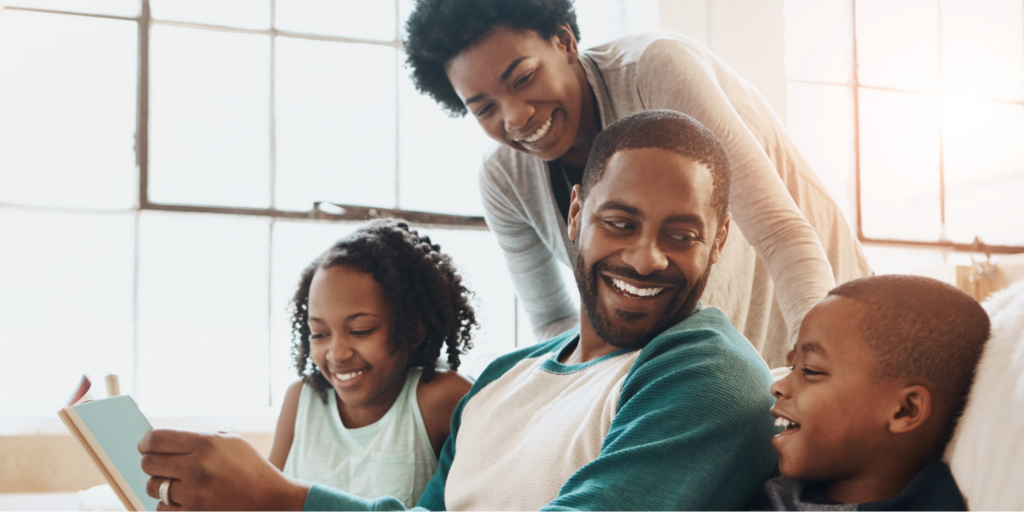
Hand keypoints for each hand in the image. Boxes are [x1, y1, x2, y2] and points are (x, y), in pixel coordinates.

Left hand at [139, 428, 309, 511]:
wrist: (270, 499)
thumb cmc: (249, 467)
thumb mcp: (230, 442)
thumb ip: (198, 438)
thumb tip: (161, 442)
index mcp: (206, 444)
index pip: (157, 439)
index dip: (145, 442)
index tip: (145, 446)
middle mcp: (198, 468)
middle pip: (149, 464)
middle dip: (151, 463)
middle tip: (160, 465)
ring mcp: (194, 494)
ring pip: (153, 487)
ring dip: (160, 485)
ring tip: (177, 483)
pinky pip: (162, 508)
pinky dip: (169, 504)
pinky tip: (184, 499)